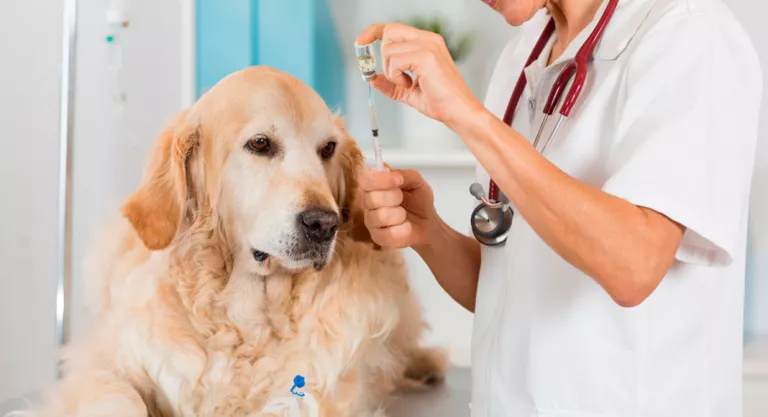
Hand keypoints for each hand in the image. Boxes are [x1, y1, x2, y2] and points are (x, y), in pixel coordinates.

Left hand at [356, 23, 483, 126]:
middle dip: (382, 56)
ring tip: (408, 83)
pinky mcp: (426, 56)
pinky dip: (396, 76)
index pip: (393, 28)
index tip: (360, 42)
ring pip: (388, 49)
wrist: (458, 112)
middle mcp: (428, 39)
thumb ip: (390, 83)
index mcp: (426, 42)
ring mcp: (428, 45)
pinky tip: (411, 84)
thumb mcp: (408, 92)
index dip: (373, 32)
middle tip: (393, 76)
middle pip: (389, 32)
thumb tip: (371, 78)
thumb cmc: (440, 101)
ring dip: (391, 71)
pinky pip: (394, 61)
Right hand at [357, 168, 436, 247]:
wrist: (427, 222)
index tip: (398, 181)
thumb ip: (403, 174)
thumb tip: (388, 172)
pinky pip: (387, 234)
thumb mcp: (416, 181)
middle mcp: (368, 202)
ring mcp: (371, 221)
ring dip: (399, 215)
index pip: (365, 179)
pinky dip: (402, 230)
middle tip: (402, 199)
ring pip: (380, 216)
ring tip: (405, 215)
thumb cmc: (418, 200)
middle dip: (395, 198)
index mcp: (374, 185)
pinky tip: (406, 227)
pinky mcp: (377, 237)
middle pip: (371, 198)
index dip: (380, 180)